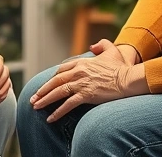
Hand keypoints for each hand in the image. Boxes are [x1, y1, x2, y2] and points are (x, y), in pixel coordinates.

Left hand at [29, 39, 147, 121]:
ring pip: (58, 92)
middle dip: (43, 90)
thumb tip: (93, 45)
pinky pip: (68, 105)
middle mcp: (78, 72)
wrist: (128, 79)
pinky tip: (50, 118)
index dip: (53, 78)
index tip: (47, 85)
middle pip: (55, 81)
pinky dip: (57, 112)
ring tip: (36, 107)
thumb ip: (102, 44)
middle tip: (34, 98)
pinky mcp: (86, 95)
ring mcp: (81, 84)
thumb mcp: (112, 50)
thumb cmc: (121, 67)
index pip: (62, 70)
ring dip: (45, 100)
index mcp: (82, 63)